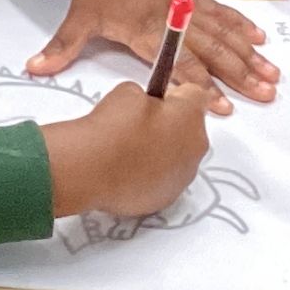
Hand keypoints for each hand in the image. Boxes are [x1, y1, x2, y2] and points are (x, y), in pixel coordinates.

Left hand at [32, 0, 277, 105]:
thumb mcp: (79, 14)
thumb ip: (62, 47)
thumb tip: (33, 68)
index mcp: (147, 30)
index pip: (180, 65)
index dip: (201, 88)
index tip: (223, 106)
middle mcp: (173, 20)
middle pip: (213, 52)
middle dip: (239, 75)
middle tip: (265, 94)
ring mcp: (185, 7)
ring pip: (223, 35)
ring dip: (248, 57)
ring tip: (272, 76)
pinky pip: (220, 15)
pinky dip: (240, 27)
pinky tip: (258, 40)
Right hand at [41, 80, 211, 219]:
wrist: (93, 168)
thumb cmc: (112, 126)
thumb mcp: (128, 92)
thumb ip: (148, 98)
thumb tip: (147, 106)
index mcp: (191, 115)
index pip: (196, 96)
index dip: (175, 96)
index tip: (156, 100)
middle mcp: (196, 147)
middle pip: (190, 130)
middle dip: (172, 126)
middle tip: (141, 128)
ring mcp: (184, 176)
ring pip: (180, 159)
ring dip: (163, 154)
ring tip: (133, 154)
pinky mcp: (168, 198)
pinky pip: (165, 181)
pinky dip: (152, 177)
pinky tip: (129, 174)